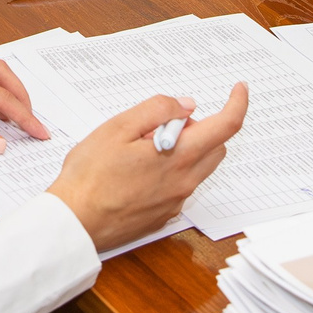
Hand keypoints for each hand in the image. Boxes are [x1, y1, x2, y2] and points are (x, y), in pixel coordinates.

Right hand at [48, 85, 249, 251]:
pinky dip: (170, 170)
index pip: (226, 127)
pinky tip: (136, 171)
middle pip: (216, 147)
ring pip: (199, 167)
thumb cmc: (89, 176)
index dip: (237, 103)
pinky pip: (180, 185)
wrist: (74, 222)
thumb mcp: (118, 128)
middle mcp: (184, 182)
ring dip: (186, 149)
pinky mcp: (164, 215)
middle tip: (163, 122)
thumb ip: (157, 110)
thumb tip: (185, 105)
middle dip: (201, 127)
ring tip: (143, 146)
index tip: (238, 89)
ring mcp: (175, 202)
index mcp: (178, 158)